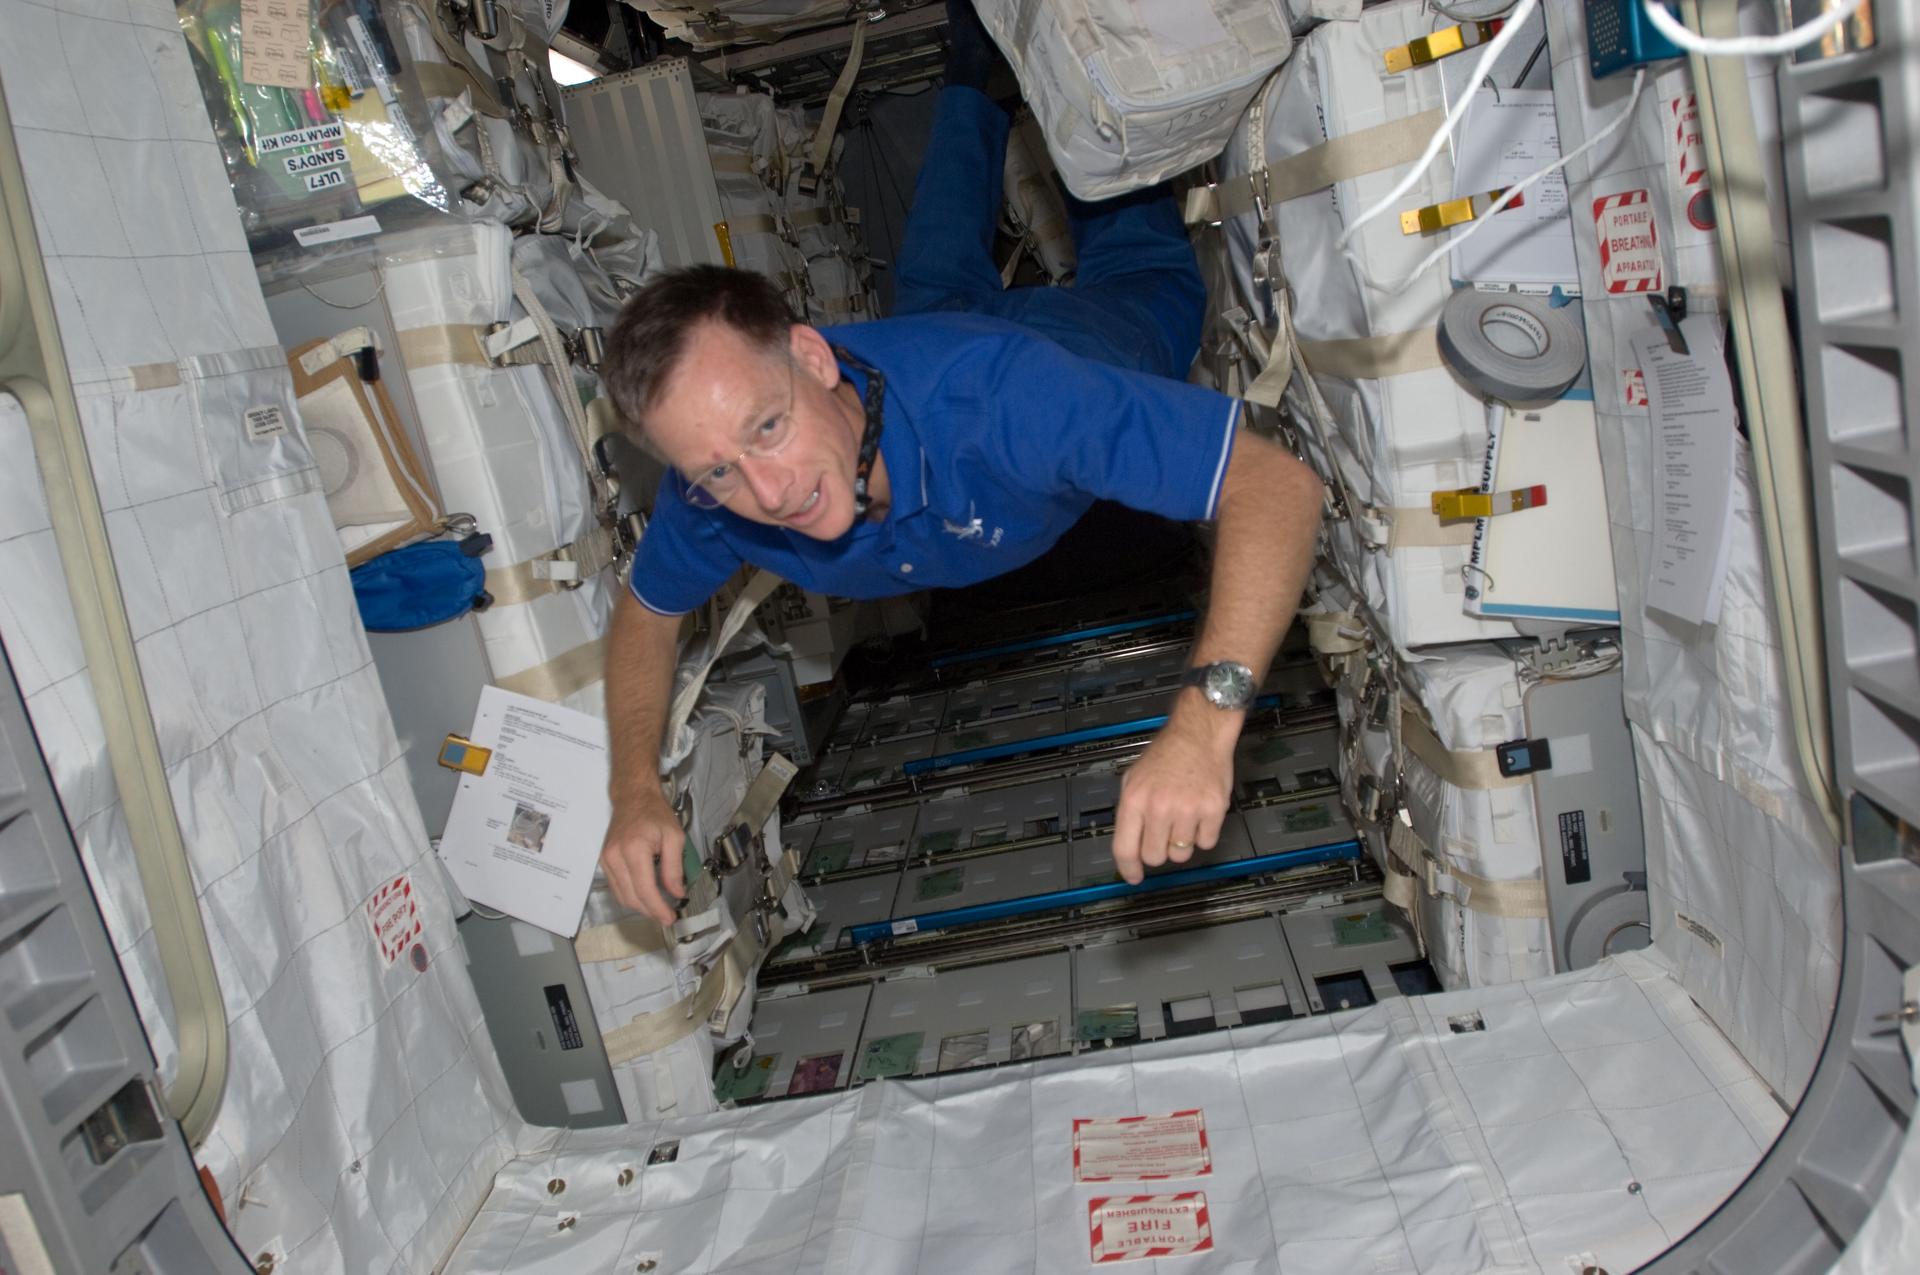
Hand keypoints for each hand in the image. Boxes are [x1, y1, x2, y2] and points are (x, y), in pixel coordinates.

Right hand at [600, 785, 686, 924]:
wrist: (633, 797)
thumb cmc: (655, 814)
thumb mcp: (674, 837)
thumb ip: (674, 868)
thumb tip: (677, 894)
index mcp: (634, 850)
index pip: (644, 889)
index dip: (657, 908)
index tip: (670, 918)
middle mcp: (615, 857)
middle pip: (631, 897)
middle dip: (650, 911)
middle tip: (667, 915)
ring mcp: (606, 860)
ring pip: (621, 896)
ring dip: (640, 906)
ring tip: (658, 907)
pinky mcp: (603, 861)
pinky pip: (616, 887)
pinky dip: (630, 896)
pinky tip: (645, 895)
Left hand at [1111, 710, 1235, 884]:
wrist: (1200, 733)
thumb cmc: (1168, 753)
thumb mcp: (1134, 778)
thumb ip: (1130, 812)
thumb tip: (1128, 846)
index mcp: (1135, 799)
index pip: (1125, 848)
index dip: (1128, 868)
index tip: (1134, 877)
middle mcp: (1159, 807)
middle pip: (1155, 857)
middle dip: (1159, 850)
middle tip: (1164, 832)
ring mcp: (1188, 810)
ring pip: (1182, 853)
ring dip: (1182, 842)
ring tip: (1184, 817)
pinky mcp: (1213, 810)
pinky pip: (1206, 843)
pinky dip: (1204, 833)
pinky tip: (1200, 813)